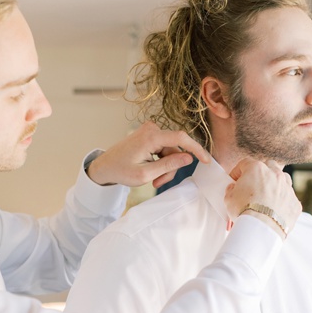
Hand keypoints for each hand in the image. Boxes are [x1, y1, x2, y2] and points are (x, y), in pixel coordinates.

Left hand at [88, 121, 212, 187]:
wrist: (104, 166)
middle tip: (158, 183)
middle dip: (171, 168)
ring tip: (153, 180)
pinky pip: (164, 150)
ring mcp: (150, 131)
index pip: (181, 138)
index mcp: (150, 137)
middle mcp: (151, 129)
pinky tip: (150, 171)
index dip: (197, 149)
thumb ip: (168, 166)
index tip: (207, 161)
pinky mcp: (149, 135)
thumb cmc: (120, 171)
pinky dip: (160, 162)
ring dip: (165, 167)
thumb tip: (189, 158)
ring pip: (170, 152)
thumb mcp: (145, 174)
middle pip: (176, 149)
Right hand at [224, 158, 302, 235]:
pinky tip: (273, 210)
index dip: (237, 172)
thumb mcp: (228, 198)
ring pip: (282, 179)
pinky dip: (282, 201)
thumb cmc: (243, 210)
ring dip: (274, 184)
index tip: (234, 181)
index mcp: (257, 169)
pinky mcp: (295, 202)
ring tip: (265, 196)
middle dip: (260, 173)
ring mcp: (288, 188)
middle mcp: (275, 174)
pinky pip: (288, 198)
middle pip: (268, 166)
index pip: (245, 163)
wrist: (261, 227)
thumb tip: (234, 189)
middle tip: (251, 186)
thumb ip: (231, 190)